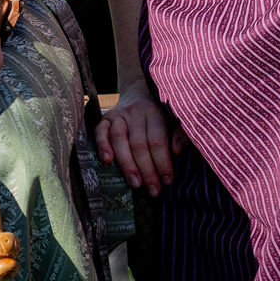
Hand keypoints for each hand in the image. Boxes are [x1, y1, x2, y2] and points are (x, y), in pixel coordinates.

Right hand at [94, 76, 183, 195]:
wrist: (139, 90)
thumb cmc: (161, 113)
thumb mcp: (174, 119)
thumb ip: (180, 134)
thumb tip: (176, 152)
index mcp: (155, 112)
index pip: (157, 140)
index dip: (162, 162)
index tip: (167, 181)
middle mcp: (135, 112)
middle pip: (139, 144)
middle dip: (147, 170)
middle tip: (153, 191)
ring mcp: (118, 114)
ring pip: (119, 139)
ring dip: (127, 164)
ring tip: (135, 184)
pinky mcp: (105, 118)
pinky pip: (100, 132)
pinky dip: (102, 146)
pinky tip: (107, 161)